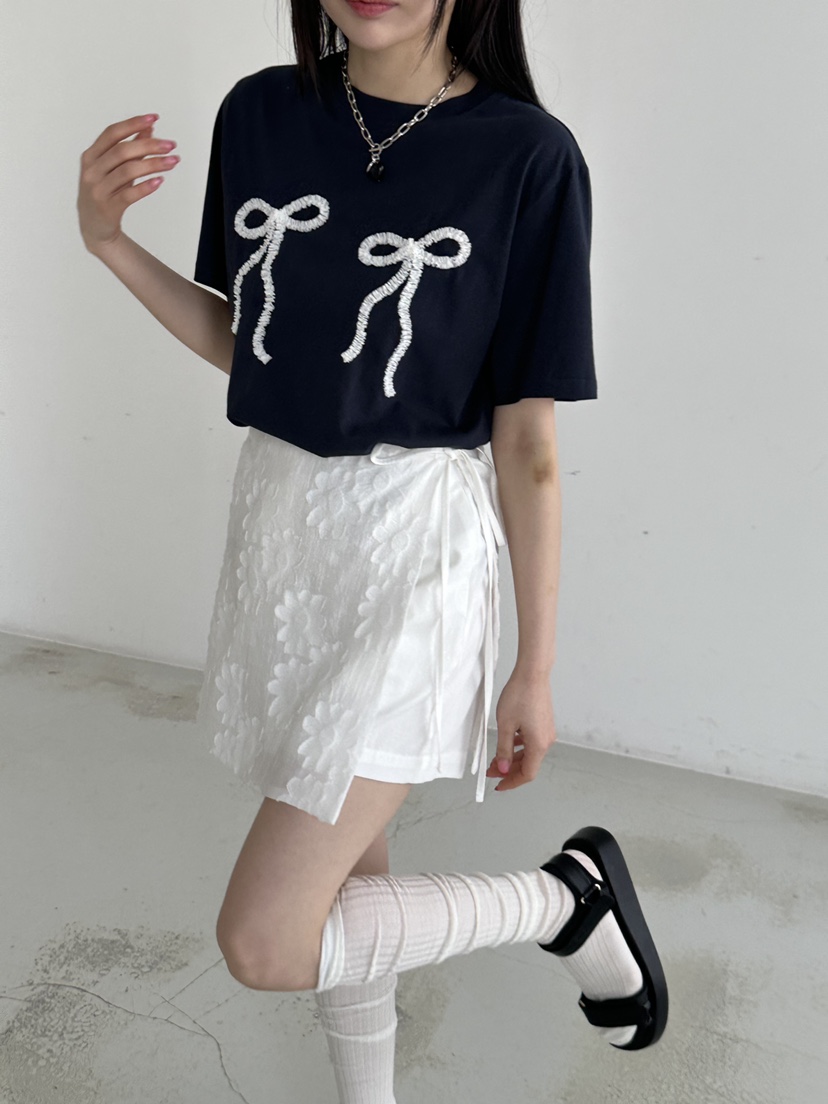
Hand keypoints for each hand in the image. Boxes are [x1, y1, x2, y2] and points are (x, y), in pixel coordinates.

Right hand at [77, 113, 179, 254]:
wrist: (94, 228)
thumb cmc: (105, 193)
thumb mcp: (114, 169)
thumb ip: (130, 149)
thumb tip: (149, 129)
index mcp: (91, 156)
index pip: (112, 133)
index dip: (133, 124)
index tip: (154, 118)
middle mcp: (92, 171)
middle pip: (122, 151)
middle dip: (149, 145)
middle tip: (171, 145)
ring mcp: (98, 189)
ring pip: (127, 171)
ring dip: (153, 164)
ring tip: (173, 161)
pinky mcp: (108, 208)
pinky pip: (129, 195)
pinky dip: (145, 187)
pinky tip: (160, 181)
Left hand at [485, 670, 555, 790]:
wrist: (533, 674)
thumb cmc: (520, 695)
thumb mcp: (505, 725)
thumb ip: (503, 750)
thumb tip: (502, 768)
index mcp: (538, 745)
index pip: (527, 774)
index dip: (511, 782)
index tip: (498, 784)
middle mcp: (546, 741)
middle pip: (528, 765)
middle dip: (509, 770)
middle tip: (491, 770)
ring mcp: (547, 732)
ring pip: (530, 754)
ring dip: (513, 758)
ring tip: (496, 757)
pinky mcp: (544, 724)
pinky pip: (532, 742)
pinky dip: (519, 747)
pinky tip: (508, 743)